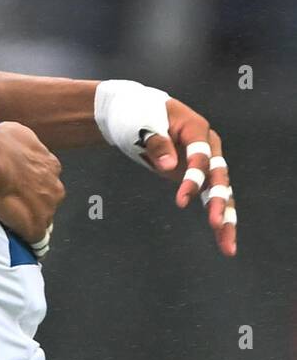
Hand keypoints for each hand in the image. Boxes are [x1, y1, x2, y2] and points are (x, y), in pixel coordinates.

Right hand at [0, 121, 64, 253]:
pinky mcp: (35, 226)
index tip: (22, 187)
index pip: (47, 179)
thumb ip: (25, 143)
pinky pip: (39, 240)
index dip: (34, 184)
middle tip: (16, 204)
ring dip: (33, 221)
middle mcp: (54, 186)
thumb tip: (18, 141)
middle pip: (49, 199)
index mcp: (50, 165)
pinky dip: (34, 243)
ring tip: (17, 224)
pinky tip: (29, 246)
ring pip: (45, 218)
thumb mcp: (18, 132)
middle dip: (36, 202)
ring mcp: (46, 208)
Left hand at [138, 99, 236, 256]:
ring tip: (228, 247)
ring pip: (220, 192)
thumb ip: (157, 143)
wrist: (131, 113)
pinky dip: (217, 216)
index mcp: (196, 129)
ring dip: (225, 218)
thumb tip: (170, 167)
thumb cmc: (136, 114)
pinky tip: (222, 239)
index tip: (181, 202)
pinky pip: (210, 197)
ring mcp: (205, 162)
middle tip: (217, 224)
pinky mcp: (197, 176)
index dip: (193, 179)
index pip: (201, 157)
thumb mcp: (141, 123)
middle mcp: (208, 146)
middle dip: (219, 201)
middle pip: (218, 176)